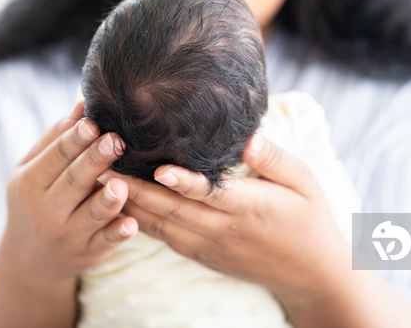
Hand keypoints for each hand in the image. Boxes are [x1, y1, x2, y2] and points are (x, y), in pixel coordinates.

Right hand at [0, 101, 138, 285]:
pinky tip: (131, 224)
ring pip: (90, 215)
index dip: (75, 139)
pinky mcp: (87, 253)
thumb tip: (81, 105)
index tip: (94, 121)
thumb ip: (55, 139)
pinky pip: (104, 243)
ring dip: (107, 200)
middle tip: (116, 141)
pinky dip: (117, 234)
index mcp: (30, 183)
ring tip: (122, 183)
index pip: (56, 156)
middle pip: (74, 181)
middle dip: (94, 161)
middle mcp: (46, 210)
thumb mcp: (32, 170)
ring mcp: (67, 234)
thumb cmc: (36, 199)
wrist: (30, 260)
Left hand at [103, 133, 347, 301]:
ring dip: (131, 205)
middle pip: (173, 210)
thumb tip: (247, 138)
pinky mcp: (203, 255)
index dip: (183, 181)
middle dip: (136, 189)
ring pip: (162, 226)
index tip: (157, 166)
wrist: (311, 273)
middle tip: (104, 165)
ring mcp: (210, 245)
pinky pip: (167, 239)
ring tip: (100, 183)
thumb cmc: (309, 218)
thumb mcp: (304, 182)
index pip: (209, 193)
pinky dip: (142, 223)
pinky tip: (122, 206)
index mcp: (249, 206)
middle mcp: (224, 228)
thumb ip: (274, 158)